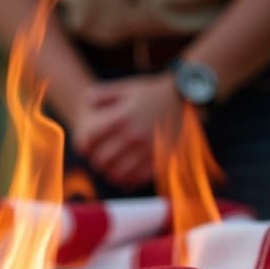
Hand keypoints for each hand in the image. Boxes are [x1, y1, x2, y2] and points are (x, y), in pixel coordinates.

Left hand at [72, 74, 181, 190]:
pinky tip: (124, 175)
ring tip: (109, 169)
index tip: (85, 148)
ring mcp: (147, 149)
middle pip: (102, 159)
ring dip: (110, 172)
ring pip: (118, 172)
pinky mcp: (160, 158)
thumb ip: (102, 95)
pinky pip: (138, 178)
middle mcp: (133, 135)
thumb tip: (85, 104)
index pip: (91, 139)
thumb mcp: (126, 88)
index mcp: (121, 118)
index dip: (84, 145)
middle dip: (96, 161)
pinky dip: (127, 180)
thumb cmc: (152, 93)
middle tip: (97, 160)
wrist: (185, 97)